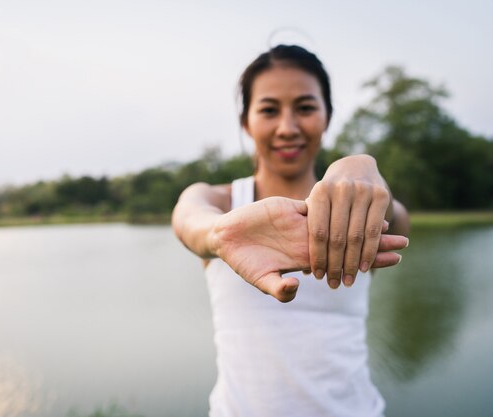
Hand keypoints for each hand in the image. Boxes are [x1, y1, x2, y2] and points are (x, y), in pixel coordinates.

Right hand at [211, 195, 406, 301]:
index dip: (368, 260)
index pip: (344, 259)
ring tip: (389, 220)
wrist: (226, 237)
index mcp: (305, 258)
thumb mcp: (260, 279)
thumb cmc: (243, 261)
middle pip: (349, 240)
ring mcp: (302, 222)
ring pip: (339, 219)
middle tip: (404, 243)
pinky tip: (357, 200)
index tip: (394, 261)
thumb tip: (297, 287)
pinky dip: (337, 203)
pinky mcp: (292, 206)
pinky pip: (318, 203)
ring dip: (362, 220)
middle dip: (376, 242)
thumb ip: (278, 287)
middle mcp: (309, 240)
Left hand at [305, 155, 399, 288]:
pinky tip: (364, 267)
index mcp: (320, 192)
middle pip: (338, 237)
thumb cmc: (330, 194)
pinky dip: (370, 252)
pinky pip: (374, 231)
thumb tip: (302, 269)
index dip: (318, 256)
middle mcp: (342, 190)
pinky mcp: (381, 196)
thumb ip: (310, 229)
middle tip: (334, 284)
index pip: (318, 232)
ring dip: (353, 263)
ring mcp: (363, 191)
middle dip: (335, 264)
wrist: (356, 166)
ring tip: (348, 281)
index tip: (317, 276)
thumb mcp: (316, 204)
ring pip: (357, 237)